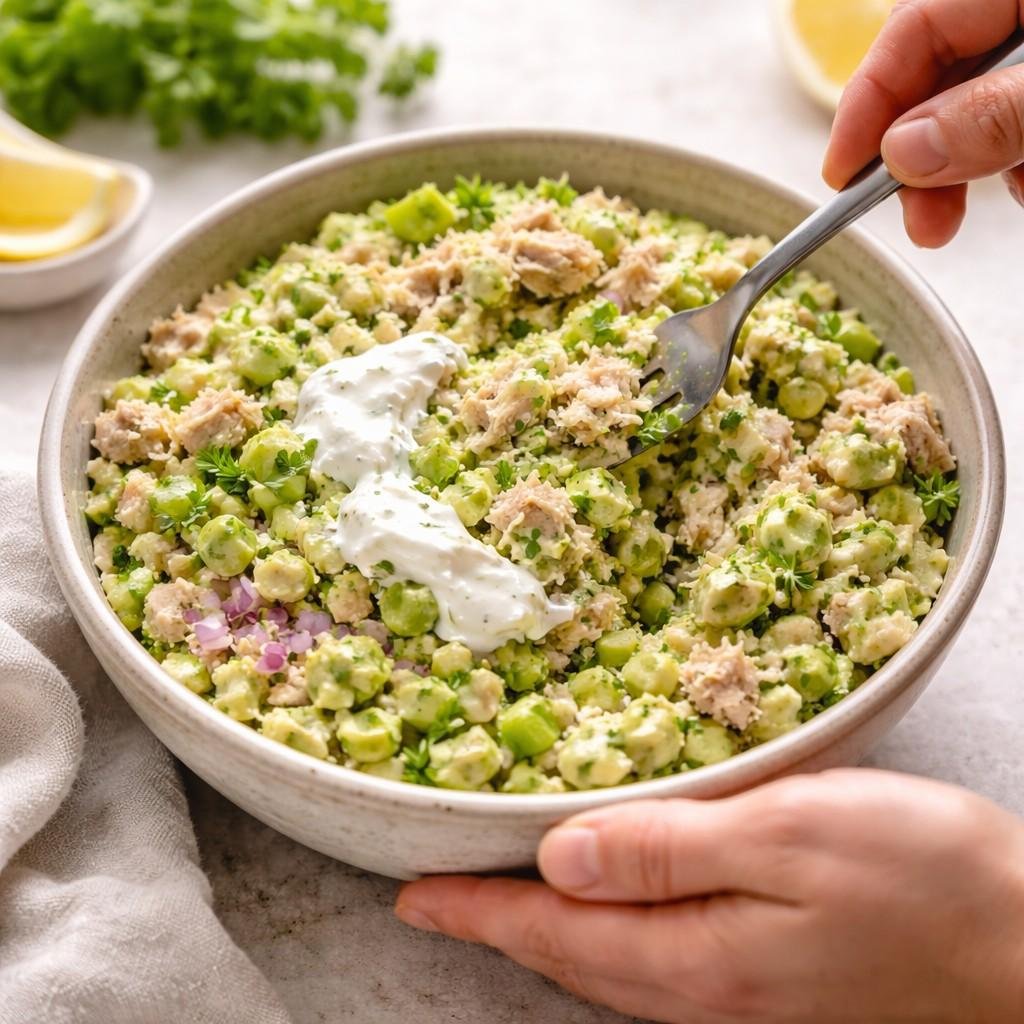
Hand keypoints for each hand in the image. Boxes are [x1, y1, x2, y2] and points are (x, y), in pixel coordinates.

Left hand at [395, 770, 1023, 1022]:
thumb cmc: (919, 872)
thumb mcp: (786, 833)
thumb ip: (667, 849)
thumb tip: (560, 857)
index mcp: (695, 954)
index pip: (552, 933)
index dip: (477, 910)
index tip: (414, 894)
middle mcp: (705, 992)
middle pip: (569, 960)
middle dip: (497, 926)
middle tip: (441, 891)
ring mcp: (739, 997)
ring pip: (607, 969)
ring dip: (545, 935)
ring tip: (500, 900)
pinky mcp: (770, 985)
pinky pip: (653, 966)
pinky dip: (605, 938)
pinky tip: (605, 913)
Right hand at [822, 0, 1023, 246]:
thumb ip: (990, 116)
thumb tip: (903, 152)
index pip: (915, 26)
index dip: (868, 102)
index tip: (841, 175)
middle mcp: (1021, 12)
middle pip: (940, 76)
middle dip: (922, 156)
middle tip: (917, 222)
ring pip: (977, 107)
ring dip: (967, 169)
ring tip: (962, 218)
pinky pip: (1014, 121)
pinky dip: (1011, 161)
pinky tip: (1023, 184)